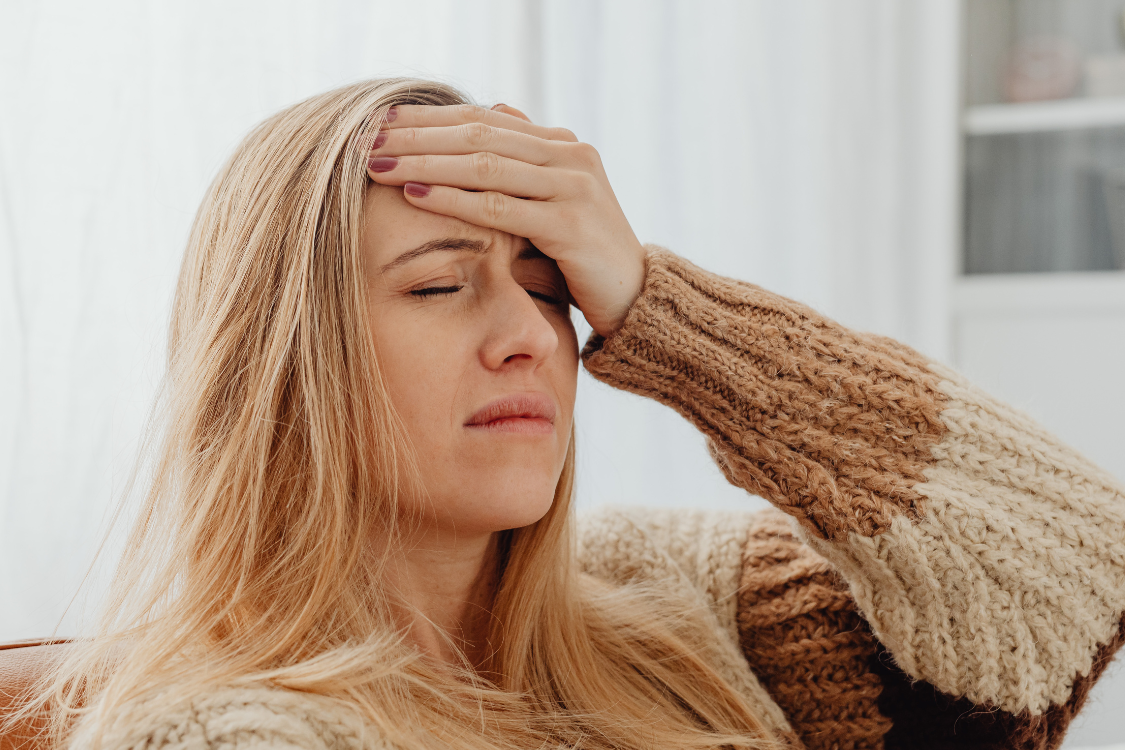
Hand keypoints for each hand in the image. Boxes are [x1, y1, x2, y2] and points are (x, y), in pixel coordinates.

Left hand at [366, 103, 645, 338]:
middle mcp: (571, 156)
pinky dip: (454, 199)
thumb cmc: (583, 258)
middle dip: (417, 136)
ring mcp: (574, 187)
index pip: (483, 119)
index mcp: (562, 146)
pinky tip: (416, 195)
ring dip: (426, 162)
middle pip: (478, 135)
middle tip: (365, 140)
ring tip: (378, 165)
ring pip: (485, 165)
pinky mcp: (571, 225)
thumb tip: (496, 110)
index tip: (379, 124)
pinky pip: (500, 207)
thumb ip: (527, 161)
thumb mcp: (554, 204)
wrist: (635, 300)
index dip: (429, 119)